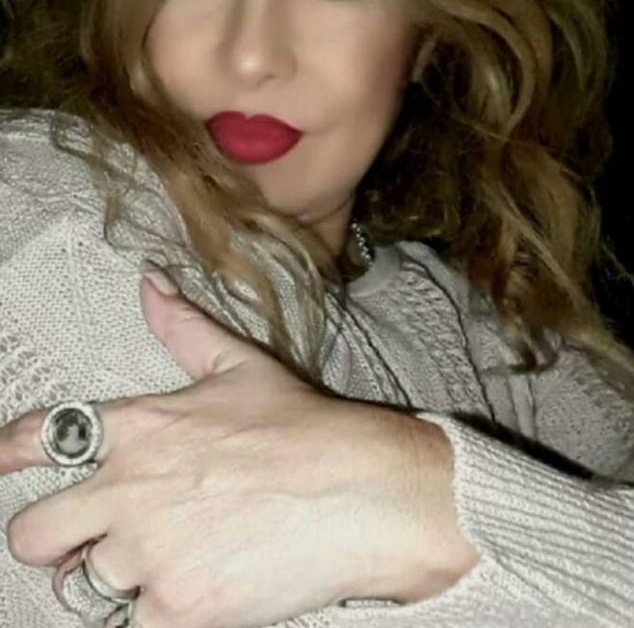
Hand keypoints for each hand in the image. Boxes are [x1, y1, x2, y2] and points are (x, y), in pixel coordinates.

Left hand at [0, 269, 478, 627]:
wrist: (358, 490)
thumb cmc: (301, 426)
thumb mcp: (239, 366)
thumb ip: (183, 325)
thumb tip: (150, 282)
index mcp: (139, 428)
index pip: (41, 438)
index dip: (9, 453)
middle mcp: (127, 491)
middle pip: (33, 535)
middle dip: (53, 537)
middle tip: (94, 535)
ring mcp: (148, 554)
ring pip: (89, 585)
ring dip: (123, 575)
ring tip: (175, 555)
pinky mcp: (177, 608)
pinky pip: (136, 624)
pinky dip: (162, 612)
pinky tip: (200, 586)